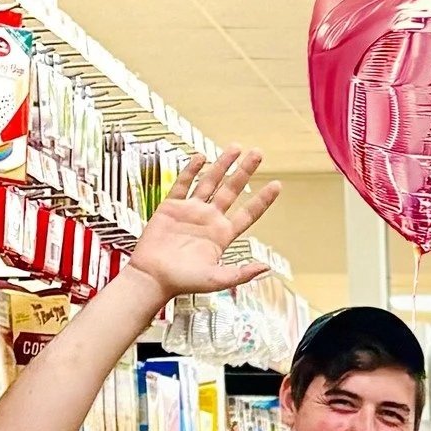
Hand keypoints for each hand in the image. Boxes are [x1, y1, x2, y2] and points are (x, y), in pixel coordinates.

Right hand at [128, 148, 280, 301]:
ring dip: (222, 164)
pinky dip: (191, 171)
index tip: (277, 185)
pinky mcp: (171, 207)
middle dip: (245, 171)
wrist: (153, 277)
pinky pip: (183, 184)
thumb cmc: (183, 281)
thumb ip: (242, 273)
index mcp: (222, 235)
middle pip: (232, 190)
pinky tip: (201, 157)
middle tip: (257, 153)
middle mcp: (209, 220)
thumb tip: (266, 267)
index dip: (263, 199)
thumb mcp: (218, 279)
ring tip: (235, 148)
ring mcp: (191, 211)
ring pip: (210, 182)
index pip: (248, 213)